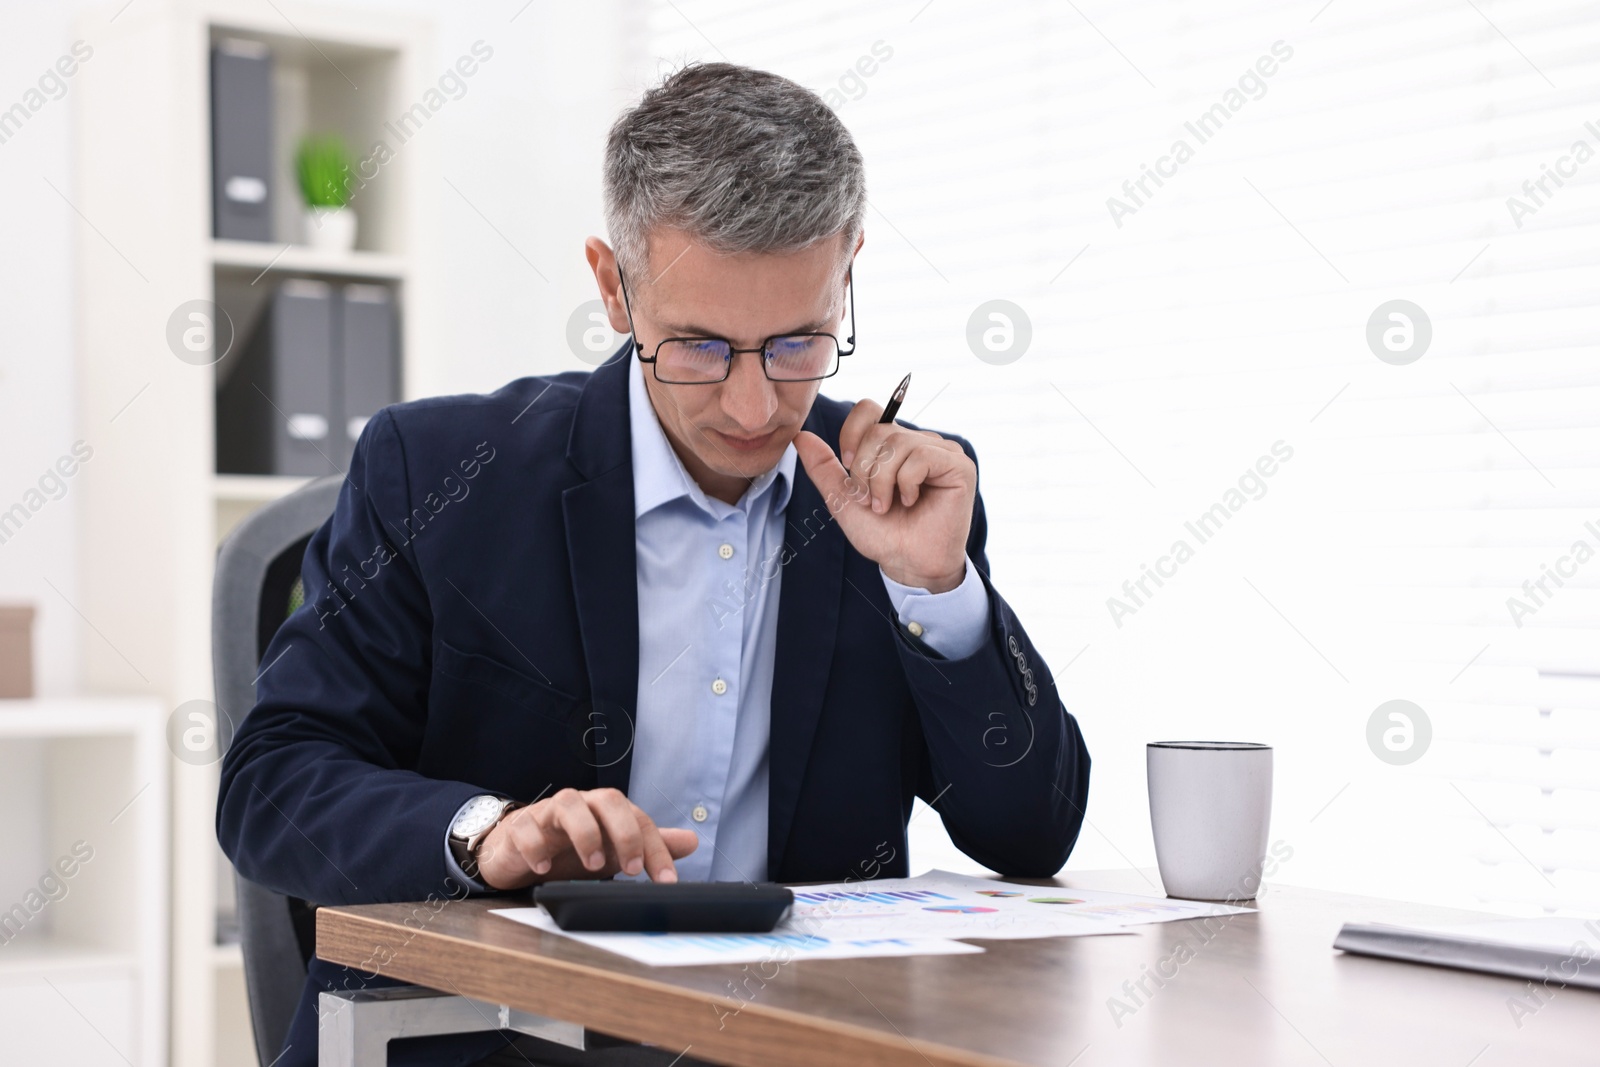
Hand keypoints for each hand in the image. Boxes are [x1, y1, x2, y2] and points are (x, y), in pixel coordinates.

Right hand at [474, 787, 697, 889]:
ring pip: (567, 804)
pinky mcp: (519, 827)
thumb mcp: (612, 849)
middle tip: (632, 870)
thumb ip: (649, 845)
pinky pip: (526, 827)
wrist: (517, 849)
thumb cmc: (569, 846)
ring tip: (593, 866)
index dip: (656, 849)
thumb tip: (692, 841)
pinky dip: (536, 846)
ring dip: (585, 833)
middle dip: (625, 833)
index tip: (666, 880)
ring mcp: (548, 813)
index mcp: (606, 809)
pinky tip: (544, 869)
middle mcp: (581, 804)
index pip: (639, 820)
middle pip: (608, 800)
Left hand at [792, 400, 976, 592]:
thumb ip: (823, 467)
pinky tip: (912, 502)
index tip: (849, 466)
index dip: (851, 434)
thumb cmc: (882, 533)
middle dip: (865, 470)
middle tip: (871, 500)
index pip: (869, 409)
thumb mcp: (843, 498)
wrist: (908, 564)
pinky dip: (906, 484)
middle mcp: (919, 442)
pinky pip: (921, 457)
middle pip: (879, 430)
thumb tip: (801, 436)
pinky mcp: (959, 466)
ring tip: (887, 506)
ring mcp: (941, 452)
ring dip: (883, 482)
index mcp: (893, 444)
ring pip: (898, 443)